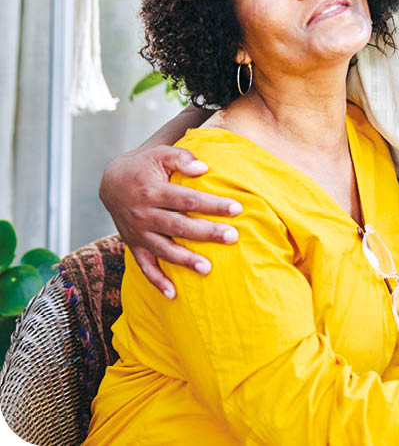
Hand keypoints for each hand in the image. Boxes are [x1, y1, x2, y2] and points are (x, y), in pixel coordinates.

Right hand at [99, 145, 242, 297]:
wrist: (111, 182)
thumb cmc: (145, 166)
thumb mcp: (160, 154)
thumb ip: (182, 158)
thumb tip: (204, 169)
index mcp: (153, 191)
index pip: (188, 200)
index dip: (212, 204)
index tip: (237, 209)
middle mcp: (144, 214)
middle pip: (179, 226)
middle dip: (207, 233)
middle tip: (233, 237)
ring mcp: (138, 233)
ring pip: (164, 250)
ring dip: (185, 261)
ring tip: (208, 269)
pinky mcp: (134, 245)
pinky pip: (144, 267)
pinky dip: (157, 282)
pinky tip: (173, 295)